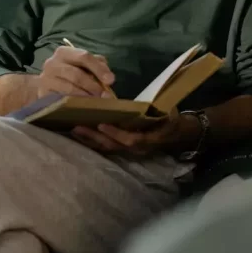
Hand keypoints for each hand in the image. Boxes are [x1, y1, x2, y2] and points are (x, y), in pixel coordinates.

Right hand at [34, 45, 114, 98]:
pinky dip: (74, 104)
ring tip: (97, 102)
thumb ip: (97, 65)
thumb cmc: (70, 72)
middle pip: (76, 74)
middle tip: (105, 96)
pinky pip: (61, 100)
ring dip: (85, 97)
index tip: (111, 80)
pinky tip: (83, 107)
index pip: (84, 57)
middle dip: (93, 86)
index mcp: (64, 52)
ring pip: (69, 88)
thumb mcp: (84, 64)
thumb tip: (109, 77)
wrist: (45, 84)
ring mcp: (46, 79)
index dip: (99, 69)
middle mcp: (52, 63)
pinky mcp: (43, 94)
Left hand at [71, 109, 201, 155]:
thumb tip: (147, 101)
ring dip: (90, 140)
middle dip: (94, 137)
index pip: (130, 139)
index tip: (101, 124)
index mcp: (148, 139)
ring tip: (74, 129)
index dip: (115, 133)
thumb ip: (156, 109)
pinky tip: (80, 134)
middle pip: (113, 146)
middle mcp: (137, 149)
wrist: (177, 134)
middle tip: (77, 126)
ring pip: (107, 148)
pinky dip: (93, 141)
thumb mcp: (169, 112)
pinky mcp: (124, 149)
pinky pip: (107, 147)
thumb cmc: (171, 120)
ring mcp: (129, 151)